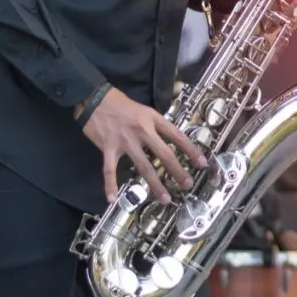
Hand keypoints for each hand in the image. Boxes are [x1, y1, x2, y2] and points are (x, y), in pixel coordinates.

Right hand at [78, 87, 206, 203]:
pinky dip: (109, 185)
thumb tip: (172, 140)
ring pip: (144, 166)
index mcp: (153, 120)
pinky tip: (112, 198)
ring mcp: (125, 141)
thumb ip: (157, 126)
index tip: (202, 163)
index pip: (177, 136)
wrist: (94, 98)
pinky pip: (109, 170)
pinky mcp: (108, 148)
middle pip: (164, 154)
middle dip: (177, 171)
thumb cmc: (121, 104)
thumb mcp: (145, 110)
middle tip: (187, 184)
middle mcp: (142, 131)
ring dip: (155, 184)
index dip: (191, 150)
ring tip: (165, 198)